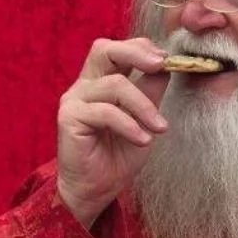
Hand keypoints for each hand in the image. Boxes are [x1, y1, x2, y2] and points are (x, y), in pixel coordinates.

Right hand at [56, 37, 170, 227]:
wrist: (97, 189)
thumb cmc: (119, 156)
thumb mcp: (144, 120)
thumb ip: (151, 93)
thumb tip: (168, 67)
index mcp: (101, 80)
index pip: (118, 49)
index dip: (141, 48)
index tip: (168, 60)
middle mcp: (86, 85)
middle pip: (105, 50)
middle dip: (136, 53)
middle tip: (162, 65)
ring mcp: (75, 100)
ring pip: (114, 85)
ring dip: (143, 106)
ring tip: (160, 127)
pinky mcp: (70, 118)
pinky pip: (105, 112)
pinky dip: (129, 125)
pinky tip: (143, 140)